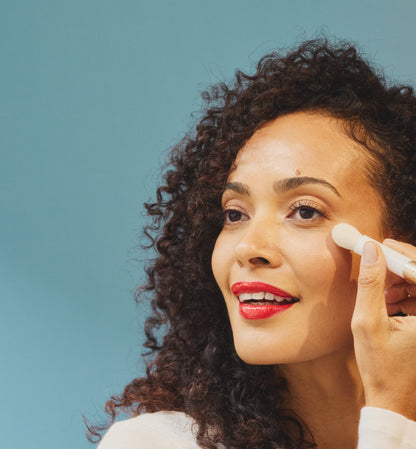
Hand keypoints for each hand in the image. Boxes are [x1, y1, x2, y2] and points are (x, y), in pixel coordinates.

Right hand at [352, 240, 415, 419]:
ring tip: (379, 294)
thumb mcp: (367, 321)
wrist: (392, 398)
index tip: (381, 244)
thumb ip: (370, 283)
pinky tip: (386, 303)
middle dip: (398, 268)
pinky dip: (402, 295)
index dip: (403, 253)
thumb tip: (370, 251)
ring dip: (398, 283)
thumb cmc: (380, 366)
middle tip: (375, 266)